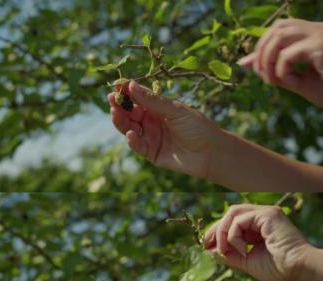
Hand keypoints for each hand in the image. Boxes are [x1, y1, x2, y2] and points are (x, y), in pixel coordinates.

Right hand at [108, 80, 225, 178]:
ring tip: (115, 113)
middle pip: (129, 113)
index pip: (137, 98)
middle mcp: (151, 121)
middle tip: (112, 99)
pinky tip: (130, 134)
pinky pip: (137, 145)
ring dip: (121, 121)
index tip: (116, 86)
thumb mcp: (175, 110)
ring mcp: (149, 137)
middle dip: (119, 106)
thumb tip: (130, 85)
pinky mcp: (150, 153)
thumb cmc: (197, 127)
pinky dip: (132, 140)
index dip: (126, 92)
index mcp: (157, 108)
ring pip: (129, 128)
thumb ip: (152, 100)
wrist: (211, 153)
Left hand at [202, 204, 309, 280]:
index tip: (206, 246)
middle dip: (215, 230)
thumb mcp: (246, 261)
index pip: (233, 222)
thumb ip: (229, 254)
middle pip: (230, 215)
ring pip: (232, 214)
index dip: (217, 232)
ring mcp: (266, 213)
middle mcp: (263, 217)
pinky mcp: (268, 214)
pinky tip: (241, 250)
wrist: (299, 273)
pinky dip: (233, 236)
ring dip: (223, 233)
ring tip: (224, 250)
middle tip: (207, 245)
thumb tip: (211, 250)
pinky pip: (239, 220)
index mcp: (260, 226)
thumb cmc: (279, 270)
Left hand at [238, 18, 322, 107]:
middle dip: (262, 50)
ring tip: (272, 79)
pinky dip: (282, 71)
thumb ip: (272, 69)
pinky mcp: (320, 47)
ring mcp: (320, 36)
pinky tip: (293, 83)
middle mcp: (318, 30)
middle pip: (278, 27)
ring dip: (268, 58)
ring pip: (280, 35)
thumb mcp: (295, 79)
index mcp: (314, 34)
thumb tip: (243, 63)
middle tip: (261, 74)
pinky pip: (288, 55)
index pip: (280, 28)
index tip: (253, 66)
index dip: (263, 45)